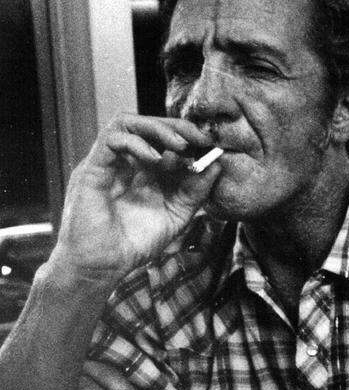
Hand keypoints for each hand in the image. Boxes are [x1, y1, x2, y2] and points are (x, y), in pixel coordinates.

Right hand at [51, 115, 221, 282]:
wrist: (103, 266)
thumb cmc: (135, 243)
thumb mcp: (177, 215)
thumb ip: (195, 191)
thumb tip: (216, 164)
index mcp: (144, 171)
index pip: (164, 138)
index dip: (188, 137)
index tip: (211, 145)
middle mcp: (125, 163)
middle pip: (147, 125)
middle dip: (177, 126)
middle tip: (201, 137)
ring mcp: (108, 164)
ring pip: (127, 123)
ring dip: (158, 128)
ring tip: (181, 144)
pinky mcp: (92, 169)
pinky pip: (110, 140)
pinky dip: (137, 143)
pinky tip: (157, 159)